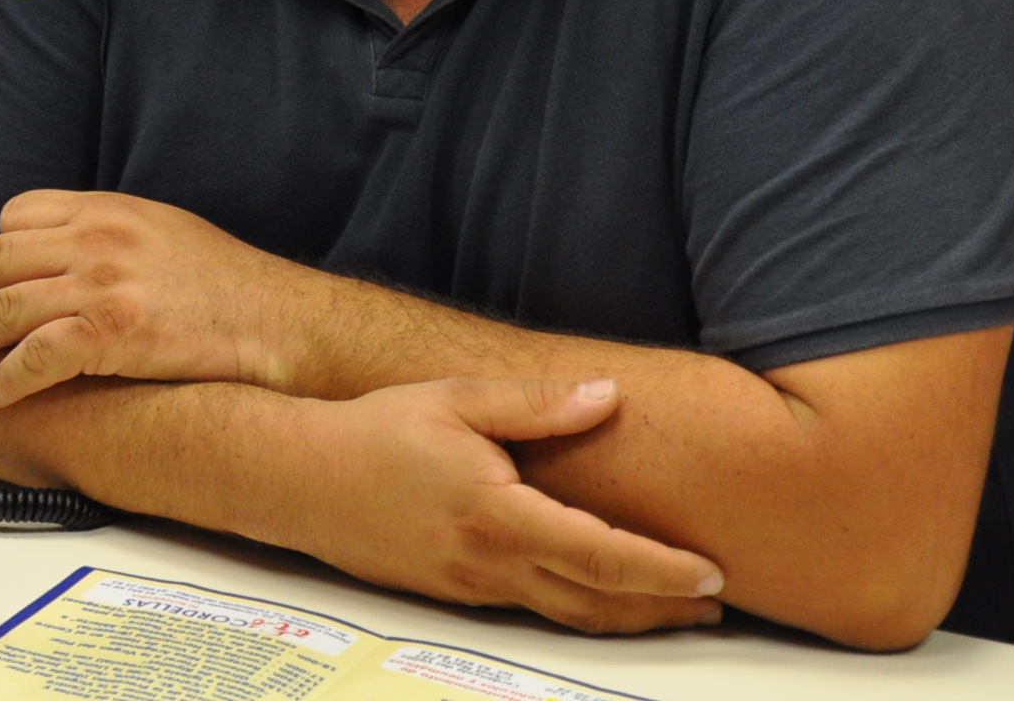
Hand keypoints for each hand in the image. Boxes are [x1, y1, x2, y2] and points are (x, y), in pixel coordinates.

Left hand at [0, 189, 320, 404]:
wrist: (276, 320)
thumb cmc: (226, 282)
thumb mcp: (162, 228)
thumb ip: (107, 232)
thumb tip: (65, 248)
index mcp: (106, 209)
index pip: (19, 213)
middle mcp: (97, 239)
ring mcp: (102, 285)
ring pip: (7, 307)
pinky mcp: (114, 334)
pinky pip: (39, 356)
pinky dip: (7, 376)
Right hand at [293, 379, 725, 634]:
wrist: (298, 478)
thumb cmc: (374, 433)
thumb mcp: (455, 399)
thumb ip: (535, 403)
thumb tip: (606, 396)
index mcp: (497, 514)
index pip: (601, 556)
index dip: (664, 571)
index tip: (712, 572)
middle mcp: (489, 562)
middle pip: (597, 604)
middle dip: (664, 609)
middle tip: (715, 601)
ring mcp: (472, 587)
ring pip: (568, 616)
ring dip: (628, 617)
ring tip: (673, 608)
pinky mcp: (455, 595)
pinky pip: (533, 610)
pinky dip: (581, 609)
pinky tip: (596, 594)